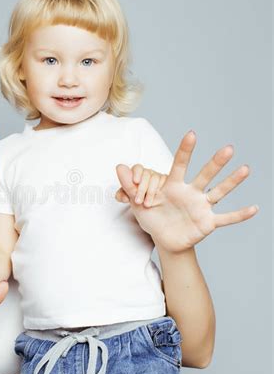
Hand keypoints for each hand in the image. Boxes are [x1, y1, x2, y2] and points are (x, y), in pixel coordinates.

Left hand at [115, 130, 258, 252]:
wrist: (164, 239)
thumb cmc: (152, 217)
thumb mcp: (137, 202)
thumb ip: (129, 185)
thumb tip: (118, 166)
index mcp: (173, 185)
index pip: (180, 165)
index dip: (185, 150)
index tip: (192, 134)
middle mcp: (191, 192)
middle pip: (205, 175)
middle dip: (215, 163)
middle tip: (228, 148)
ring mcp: (201, 207)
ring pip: (218, 192)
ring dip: (232, 182)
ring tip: (245, 169)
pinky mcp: (207, 223)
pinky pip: (225, 218)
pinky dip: (239, 215)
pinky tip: (254, 208)